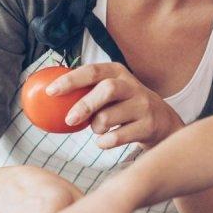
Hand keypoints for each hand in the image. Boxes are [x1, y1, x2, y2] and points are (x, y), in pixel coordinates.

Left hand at [47, 62, 183, 149]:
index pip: (92, 71)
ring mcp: (143, 105)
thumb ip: (87, 90)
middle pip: (106, 89)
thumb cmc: (125, 105)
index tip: (50, 92)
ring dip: (96, 127)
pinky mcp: (148, 125)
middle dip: (84, 104)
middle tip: (69, 120)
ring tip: (97, 129)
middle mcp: (132, 86)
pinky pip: (119, 136)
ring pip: (110, 116)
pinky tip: (104, 141)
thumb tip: (49, 97)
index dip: (70, 80)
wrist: (164, 122)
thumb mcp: (112, 90)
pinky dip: (106, 142)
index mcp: (118, 72)